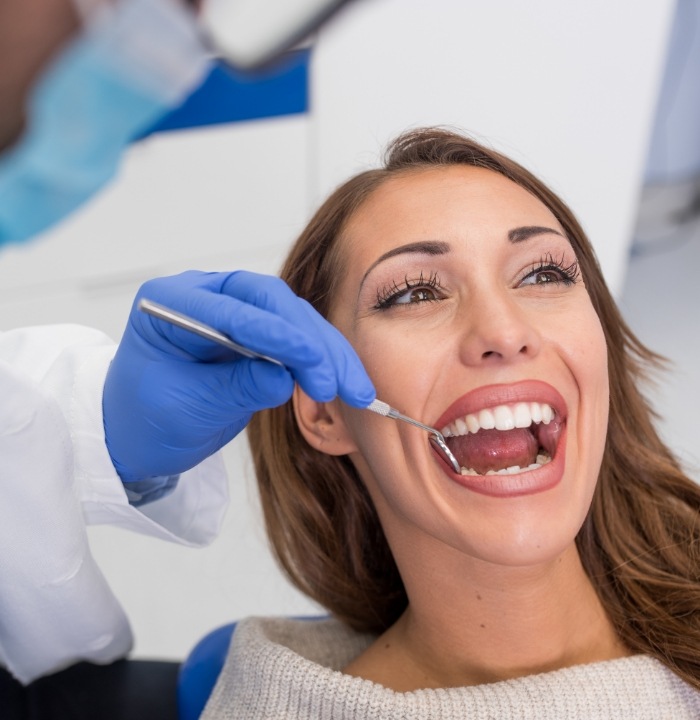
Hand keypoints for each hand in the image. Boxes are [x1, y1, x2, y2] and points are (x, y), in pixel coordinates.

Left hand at [103, 270, 374, 481]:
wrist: (139, 436)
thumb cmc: (144, 420)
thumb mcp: (185, 408)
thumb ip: (234, 389)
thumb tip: (283, 379)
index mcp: (171, 302)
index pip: (232, 309)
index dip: (275, 334)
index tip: (310, 359)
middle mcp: (206, 296)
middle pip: (271, 302)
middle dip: (309, 342)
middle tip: (334, 381)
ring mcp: (235, 311)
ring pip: (293, 319)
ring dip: (327, 352)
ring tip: (354, 390)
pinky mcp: (257, 334)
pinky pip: (297, 340)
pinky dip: (322, 361)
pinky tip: (344, 382)